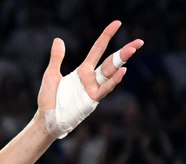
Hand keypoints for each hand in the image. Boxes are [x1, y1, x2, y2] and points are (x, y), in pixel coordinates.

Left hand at [39, 21, 144, 137]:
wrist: (45, 118)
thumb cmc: (49, 99)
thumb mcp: (51, 74)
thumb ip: (57, 58)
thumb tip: (58, 39)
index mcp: (83, 71)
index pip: (98, 49)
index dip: (107, 35)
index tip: (117, 23)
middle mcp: (91, 78)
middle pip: (111, 61)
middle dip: (125, 51)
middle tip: (139, 42)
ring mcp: (93, 89)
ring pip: (111, 72)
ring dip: (122, 61)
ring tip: (133, 49)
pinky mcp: (92, 100)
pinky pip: (104, 89)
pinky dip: (113, 80)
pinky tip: (122, 70)